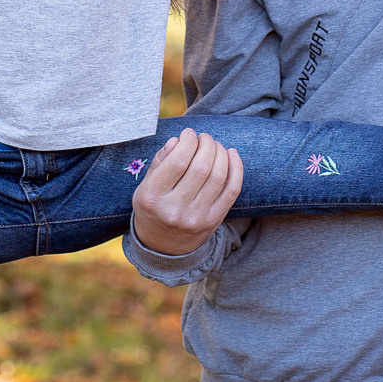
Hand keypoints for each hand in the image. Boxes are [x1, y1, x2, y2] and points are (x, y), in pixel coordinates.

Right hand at [129, 128, 243, 256]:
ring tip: (215, 145)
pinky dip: (236, 169)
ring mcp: (197, 217)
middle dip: (206, 144)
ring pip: (218, 176)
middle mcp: (175, 209)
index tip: (189, 134)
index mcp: (153, 197)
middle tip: (204, 137)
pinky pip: (232, 191)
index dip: (188, 142)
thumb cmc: (153, 207)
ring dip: (220, 153)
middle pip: (201, 167)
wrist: (163, 247)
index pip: (177, 161)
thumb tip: (178, 140)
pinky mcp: (214, 221)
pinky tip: (232, 155)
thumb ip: (160, 161)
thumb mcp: (145, 185)